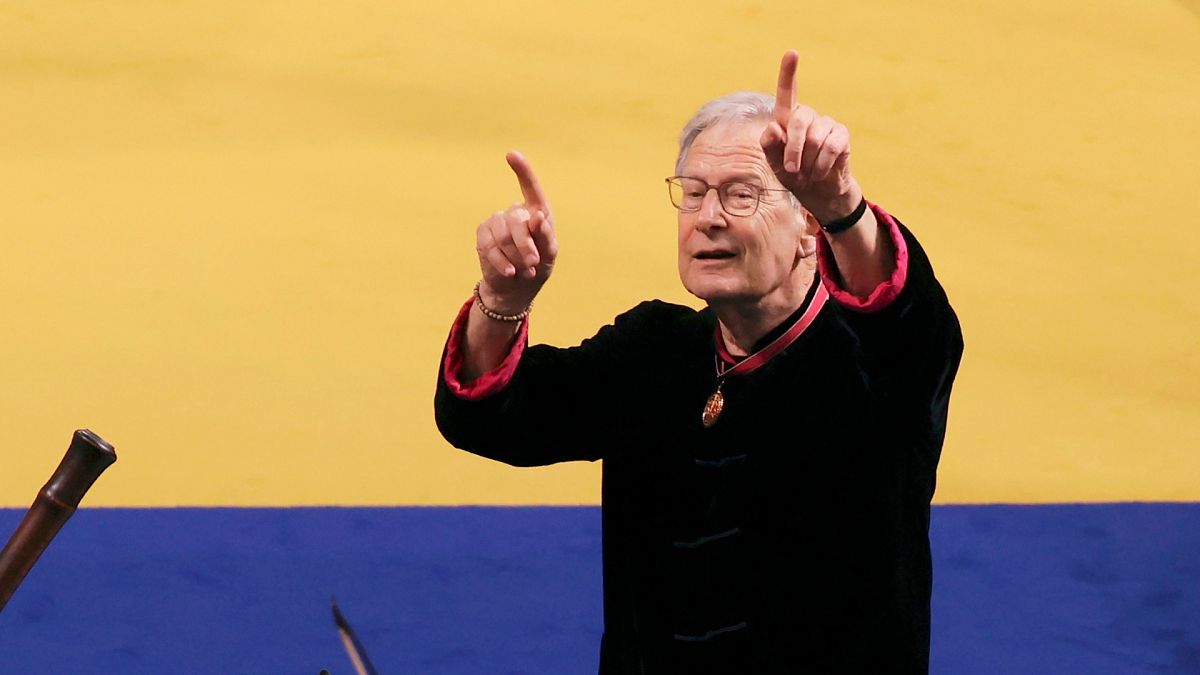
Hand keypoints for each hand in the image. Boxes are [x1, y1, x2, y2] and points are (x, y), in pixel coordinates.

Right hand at [475, 152, 558, 313]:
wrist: (515, 288)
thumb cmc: (538, 267)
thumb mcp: (549, 255)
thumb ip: (545, 236)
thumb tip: (537, 217)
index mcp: (536, 211)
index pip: (530, 187)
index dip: (522, 170)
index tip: (511, 154)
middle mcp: (516, 212)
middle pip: (517, 221)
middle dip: (525, 245)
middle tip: (533, 263)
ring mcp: (497, 221)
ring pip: (501, 234)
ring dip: (514, 255)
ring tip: (523, 271)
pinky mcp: (483, 234)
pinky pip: (489, 245)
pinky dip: (501, 261)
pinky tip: (509, 272)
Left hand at [760, 50, 862, 224]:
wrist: (817, 192)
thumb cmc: (792, 175)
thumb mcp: (774, 164)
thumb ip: (770, 146)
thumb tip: (774, 127)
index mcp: (787, 119)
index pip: (787, 93)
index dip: (788, 72)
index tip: (792, 53)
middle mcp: (807, 116)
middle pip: (798, 121)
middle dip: (793, 149)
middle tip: (791, 170)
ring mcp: (826, 123)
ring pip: (815, 137)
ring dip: (808, 162)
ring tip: (808, 172)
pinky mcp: (841, 135)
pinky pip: (831, 147)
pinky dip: (822, 165)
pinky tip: (820, 172)